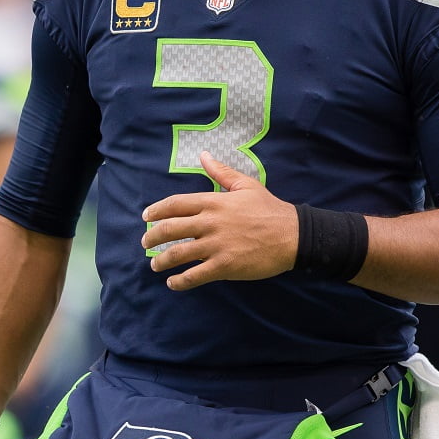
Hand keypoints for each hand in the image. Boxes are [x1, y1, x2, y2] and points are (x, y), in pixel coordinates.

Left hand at [140, 151, 297, 290]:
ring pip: (178, 253)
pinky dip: (180, 281)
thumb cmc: (269, 209)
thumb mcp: (245, 185)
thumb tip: (203, 155)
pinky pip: (195, 275)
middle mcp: (210, 223)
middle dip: (152, 237)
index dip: (156, 210)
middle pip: (170, 229)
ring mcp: (216, 245)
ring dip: (161, 261)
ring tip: (155, 265)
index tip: (146, 217)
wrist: (292, 234)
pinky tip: (174, 283)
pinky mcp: (224, 266)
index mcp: (213, 202)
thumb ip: (220, 172)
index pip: (175, 204)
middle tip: (145, 242)